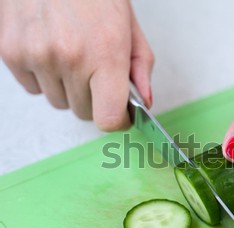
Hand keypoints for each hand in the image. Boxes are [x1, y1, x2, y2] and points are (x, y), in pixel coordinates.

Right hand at [0, 0, 153, 130]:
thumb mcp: (129, 26)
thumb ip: (140, 67)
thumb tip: (144, 101)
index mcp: (106, 54)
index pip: (108, 118)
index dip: (116, 120)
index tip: (119, 114)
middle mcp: (70, 58)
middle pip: (84, 112)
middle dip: (94, 98)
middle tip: (95, 72)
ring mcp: (37, 56)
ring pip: (58, 101)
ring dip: (67, 88)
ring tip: (72, 54)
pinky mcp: (11, 52)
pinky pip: (32, 88)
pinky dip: (43, 76)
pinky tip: (50, 50)